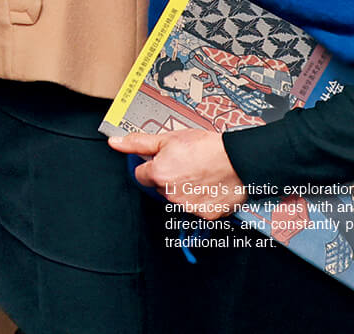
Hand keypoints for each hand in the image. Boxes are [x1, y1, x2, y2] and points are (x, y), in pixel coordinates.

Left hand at [110, 127, 247, 216]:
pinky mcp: (204, 216)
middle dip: (168, 177)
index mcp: (159, 174)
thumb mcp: (170, 137)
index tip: (164, 159)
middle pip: (160, 187)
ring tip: (199, 172)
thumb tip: (115, 143)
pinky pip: (196, 208)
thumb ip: (139, 142)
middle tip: (185, 163)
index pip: (141, 175)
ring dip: (183, 188)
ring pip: (177, 198)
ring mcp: (187, 208)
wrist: (238, 160)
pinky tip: (209, 184)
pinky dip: (200, 198)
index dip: (152, 165)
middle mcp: (170, 195)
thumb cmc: (206, 146)